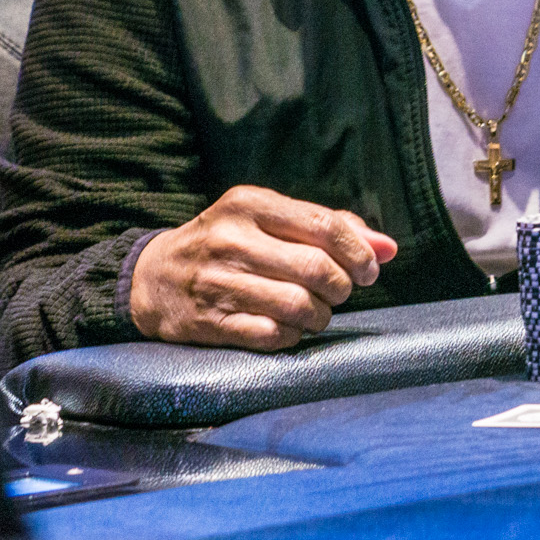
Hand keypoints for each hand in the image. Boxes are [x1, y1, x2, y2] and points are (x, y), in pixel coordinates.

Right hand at [130, 185, 396, 349]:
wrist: (152, 278)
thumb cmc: (227, 244)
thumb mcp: (267, 220)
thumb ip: (328, 228)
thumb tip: (388, 248)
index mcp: (250, 204)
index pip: (325, 226)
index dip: (359, 252)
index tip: (368, 269)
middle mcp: (231, 239)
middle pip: (316, 268)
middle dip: (341, 287)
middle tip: (338, 291)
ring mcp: (218, 282)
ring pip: (299, 306)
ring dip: (320, 315)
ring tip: (316, 312)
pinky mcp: (209, 322)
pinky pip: (273, 335)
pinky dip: (293, 335)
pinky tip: (290, 327)